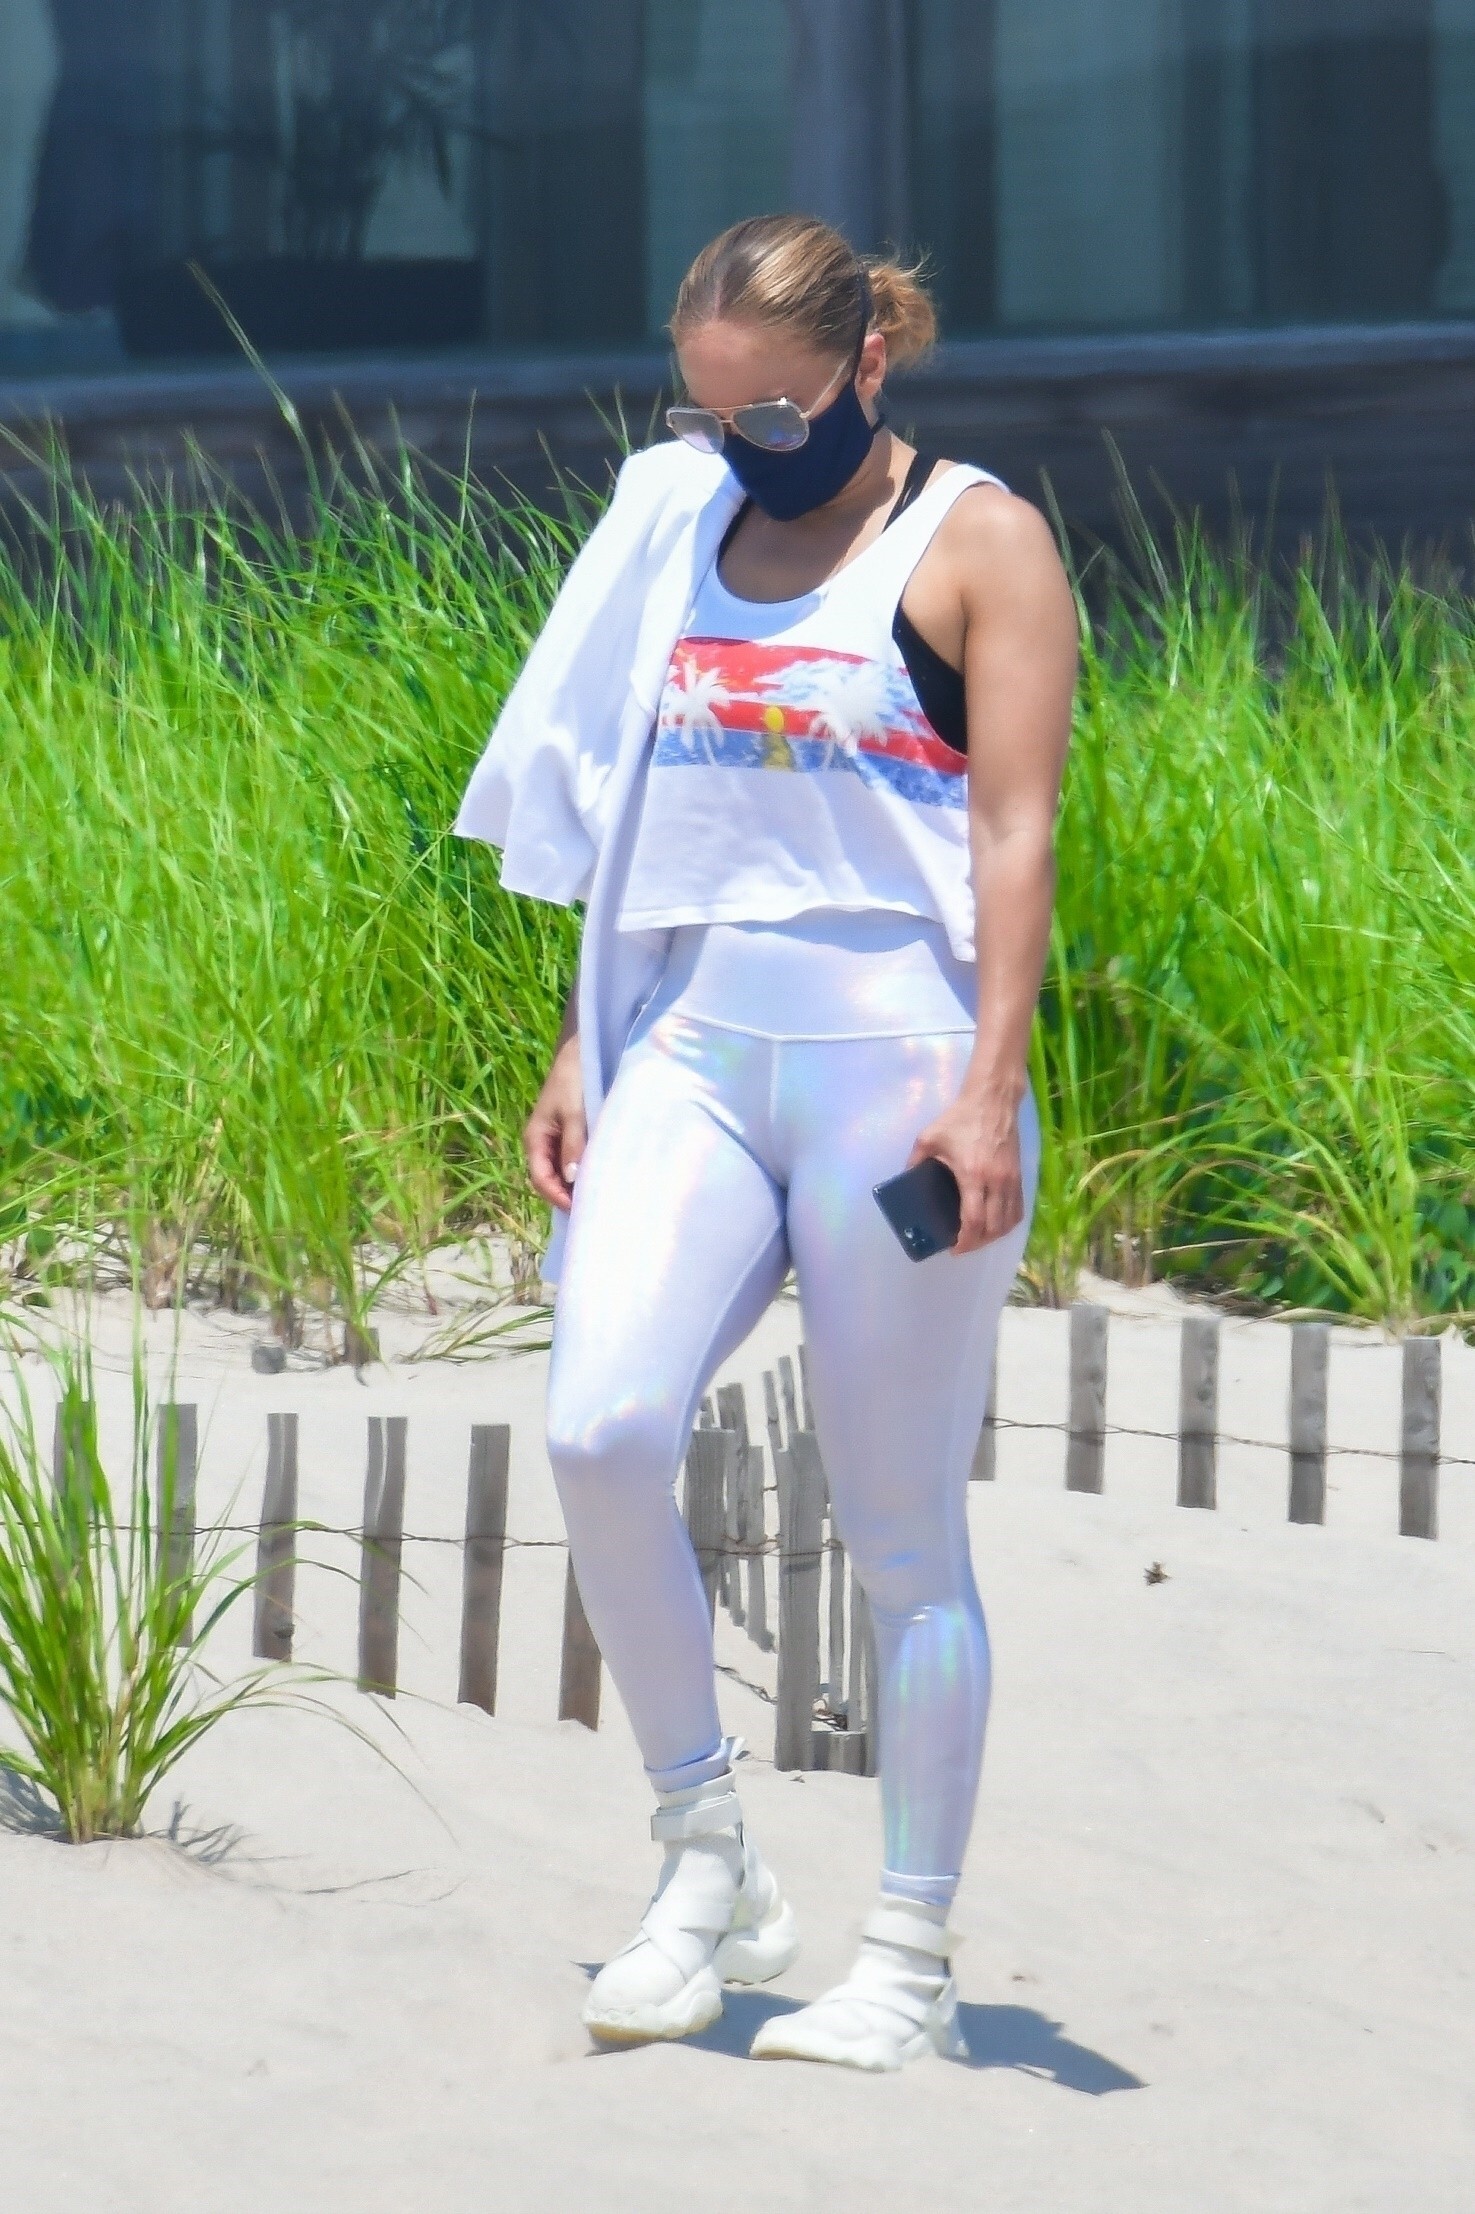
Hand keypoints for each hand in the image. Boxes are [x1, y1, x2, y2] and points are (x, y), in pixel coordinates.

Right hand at [524, 1034, 586, 1212]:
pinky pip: (574, 1158)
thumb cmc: (575, 1078)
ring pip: (564, 1171)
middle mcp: (543, 1142)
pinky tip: (602, 1173)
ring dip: (578, 1183)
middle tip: (595, 1206)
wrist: (583, 1049)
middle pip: (551, 1179)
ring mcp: (558, 1139)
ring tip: (601, 1194)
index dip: (558, 1196)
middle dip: (569, 1194)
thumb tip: (573, 1179)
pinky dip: (585, 1168)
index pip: (540, 1179)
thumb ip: (574, 1144)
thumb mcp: (575, 1111)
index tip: (580, 1208)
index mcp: (536, 1138)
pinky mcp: (572, 1133)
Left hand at [908, 1083, 1024, 1255]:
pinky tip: (996, 1224)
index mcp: (973, 1175)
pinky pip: (1019, 1209)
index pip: (974, 1220)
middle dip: (977, 1243)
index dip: (965, 1241)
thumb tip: (905, 1181)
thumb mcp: (929, 1138)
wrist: (993, 1100)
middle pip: (993, 1227)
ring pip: (1009, 1222)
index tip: (954, 1248)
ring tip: (978, 1237)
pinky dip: (1008, 1223)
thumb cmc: (960, 1118)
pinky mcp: (1020, 1175)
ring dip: (994, 1235)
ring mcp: (1011, 1180)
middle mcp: (996, 1182)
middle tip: (962, 1245)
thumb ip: (914, 1161)